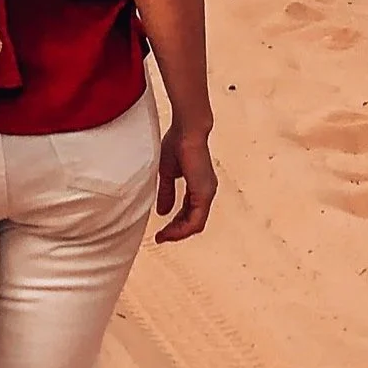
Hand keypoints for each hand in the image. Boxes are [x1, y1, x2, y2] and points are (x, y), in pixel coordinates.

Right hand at [153, 123, 216, 242]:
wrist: (187, 130)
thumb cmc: (178, 143)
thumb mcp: (168, 173)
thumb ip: (167, 192)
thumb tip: (163, 212)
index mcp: (199, 186)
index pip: (189, 212)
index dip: (175, 223)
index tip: (161, 231)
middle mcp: (206, 191)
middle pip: (193, 221)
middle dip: (176, 231)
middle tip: (161, 237)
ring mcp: (207, 193)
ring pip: (195, 224)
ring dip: (178, 233)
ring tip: (163, 236)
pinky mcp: (205, 193)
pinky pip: (196, 221)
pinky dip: (182, 229)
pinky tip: (170, 231)